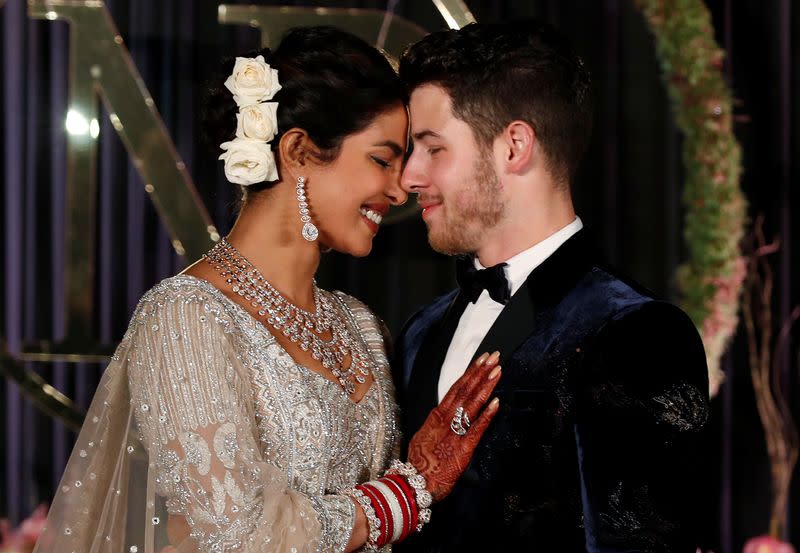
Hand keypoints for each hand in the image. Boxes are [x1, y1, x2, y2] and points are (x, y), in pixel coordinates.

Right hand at [407, 351, 500, 501]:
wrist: (413, 484)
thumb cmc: (419, 465)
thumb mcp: (423, 437)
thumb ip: (436, 426)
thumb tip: (442, 416)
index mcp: (436, 416)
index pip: (455, 389)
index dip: (469, 373)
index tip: (481, 360)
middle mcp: (445, 420)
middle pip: (464, 390)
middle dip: (480, 372)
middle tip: (493, 356)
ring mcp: (454, 433)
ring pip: (471, 404)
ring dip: (485, 386)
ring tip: (497, 371)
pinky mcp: (463, 449)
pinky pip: (477, 429)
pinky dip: (487, 415)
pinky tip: (496, 402)